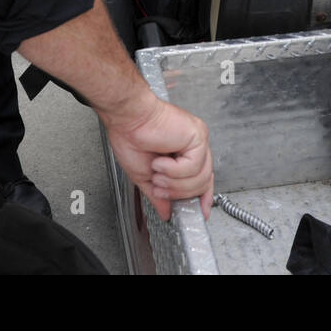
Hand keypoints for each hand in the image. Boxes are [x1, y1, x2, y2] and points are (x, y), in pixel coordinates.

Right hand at [101, 91, 213, 220]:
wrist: (127, 119)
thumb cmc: (131, 137)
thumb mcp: (144, 175)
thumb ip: (158, 194)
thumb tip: (165, 211)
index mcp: (183, 154)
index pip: (202, 180)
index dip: (202, 197)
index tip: (200, 212)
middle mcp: (193, 146)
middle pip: (203, 182)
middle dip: (179, 192)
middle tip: (159, 189)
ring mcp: (197, 140)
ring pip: (200, 177)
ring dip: (174, 182)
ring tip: (157, 173)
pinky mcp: (197, 135)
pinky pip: (193, 166)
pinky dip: (174, 169)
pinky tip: (161, 161)